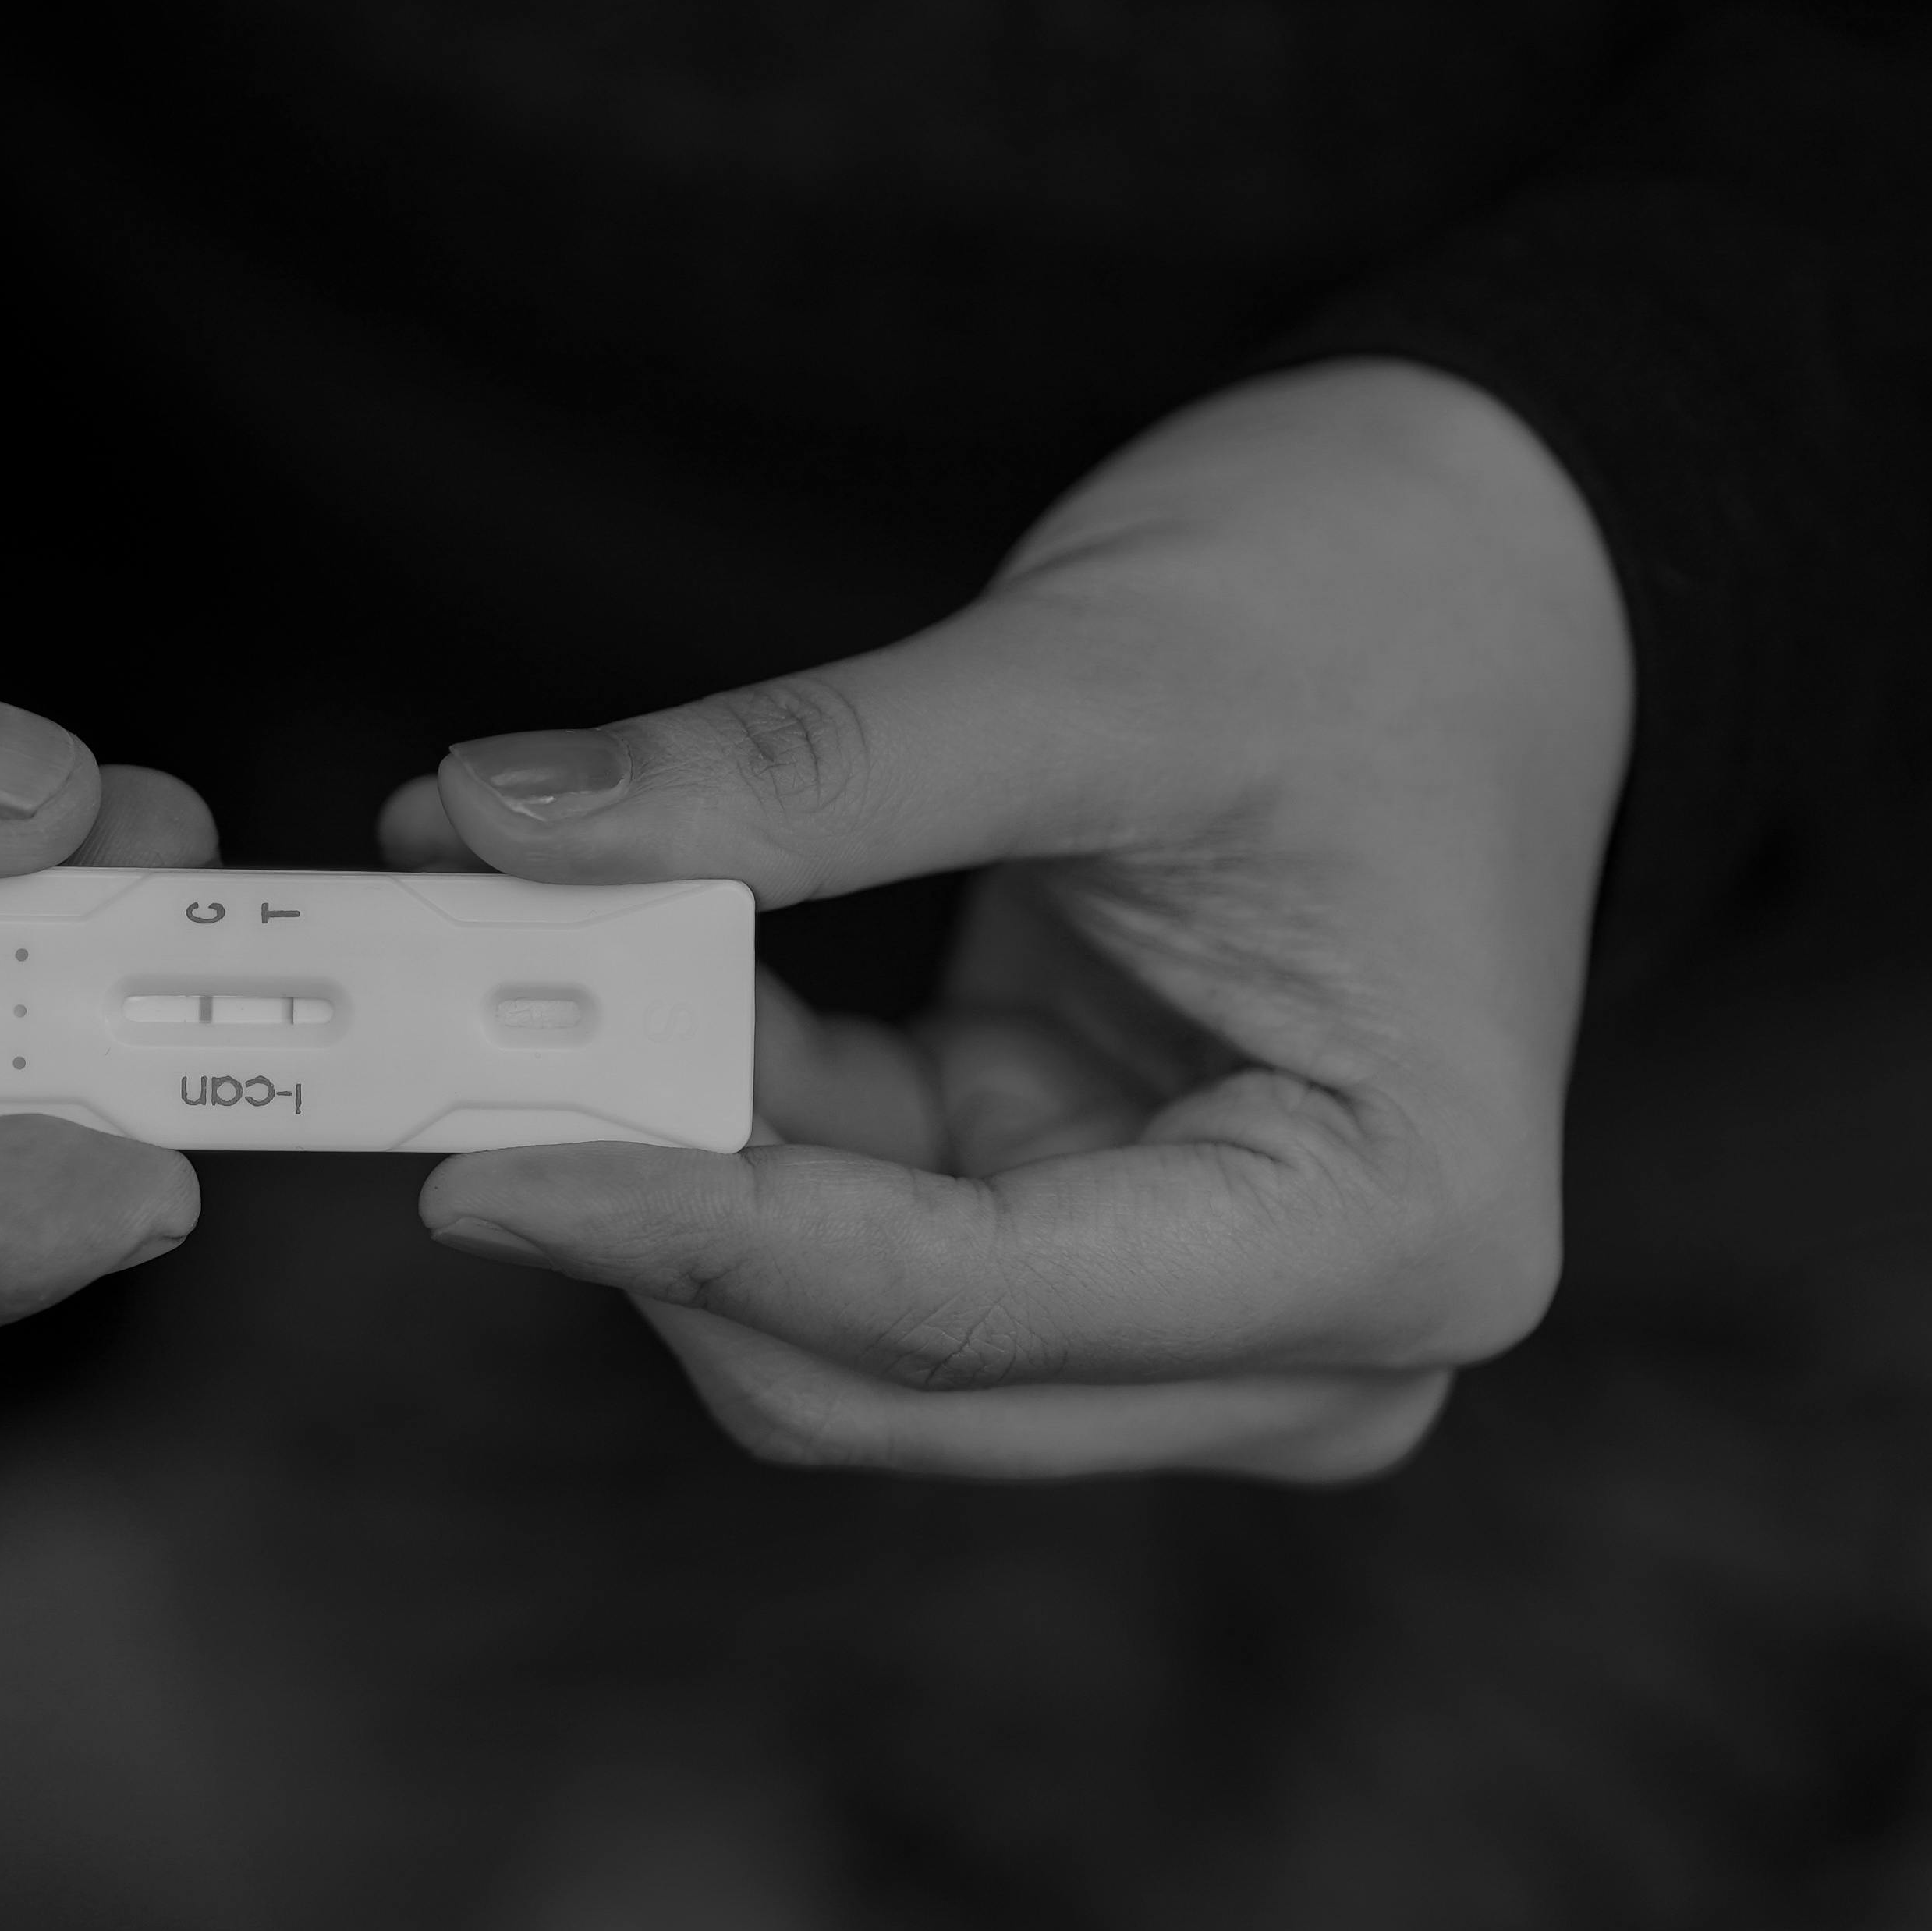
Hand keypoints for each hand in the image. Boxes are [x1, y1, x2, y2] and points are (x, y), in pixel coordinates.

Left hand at [383, 361, 1630, 1480]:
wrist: (1491, 561)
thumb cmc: (1373, 602)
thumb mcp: (1090, 671)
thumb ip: (800, 778)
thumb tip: (501, 825)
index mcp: (1390, 1234)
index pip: (963, 1309)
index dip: (692, 1239)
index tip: (471, 1162)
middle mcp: (1314, 1334)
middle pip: (884, 1369)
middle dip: (653, 1209)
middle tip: (440, 1036)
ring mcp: (1194, 1305)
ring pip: (832, 1321)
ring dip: (658, 1153)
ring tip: (499, 953)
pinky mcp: (1086, 1231)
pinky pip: (840, 1218)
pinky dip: (711, 1100)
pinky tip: (602, 949)